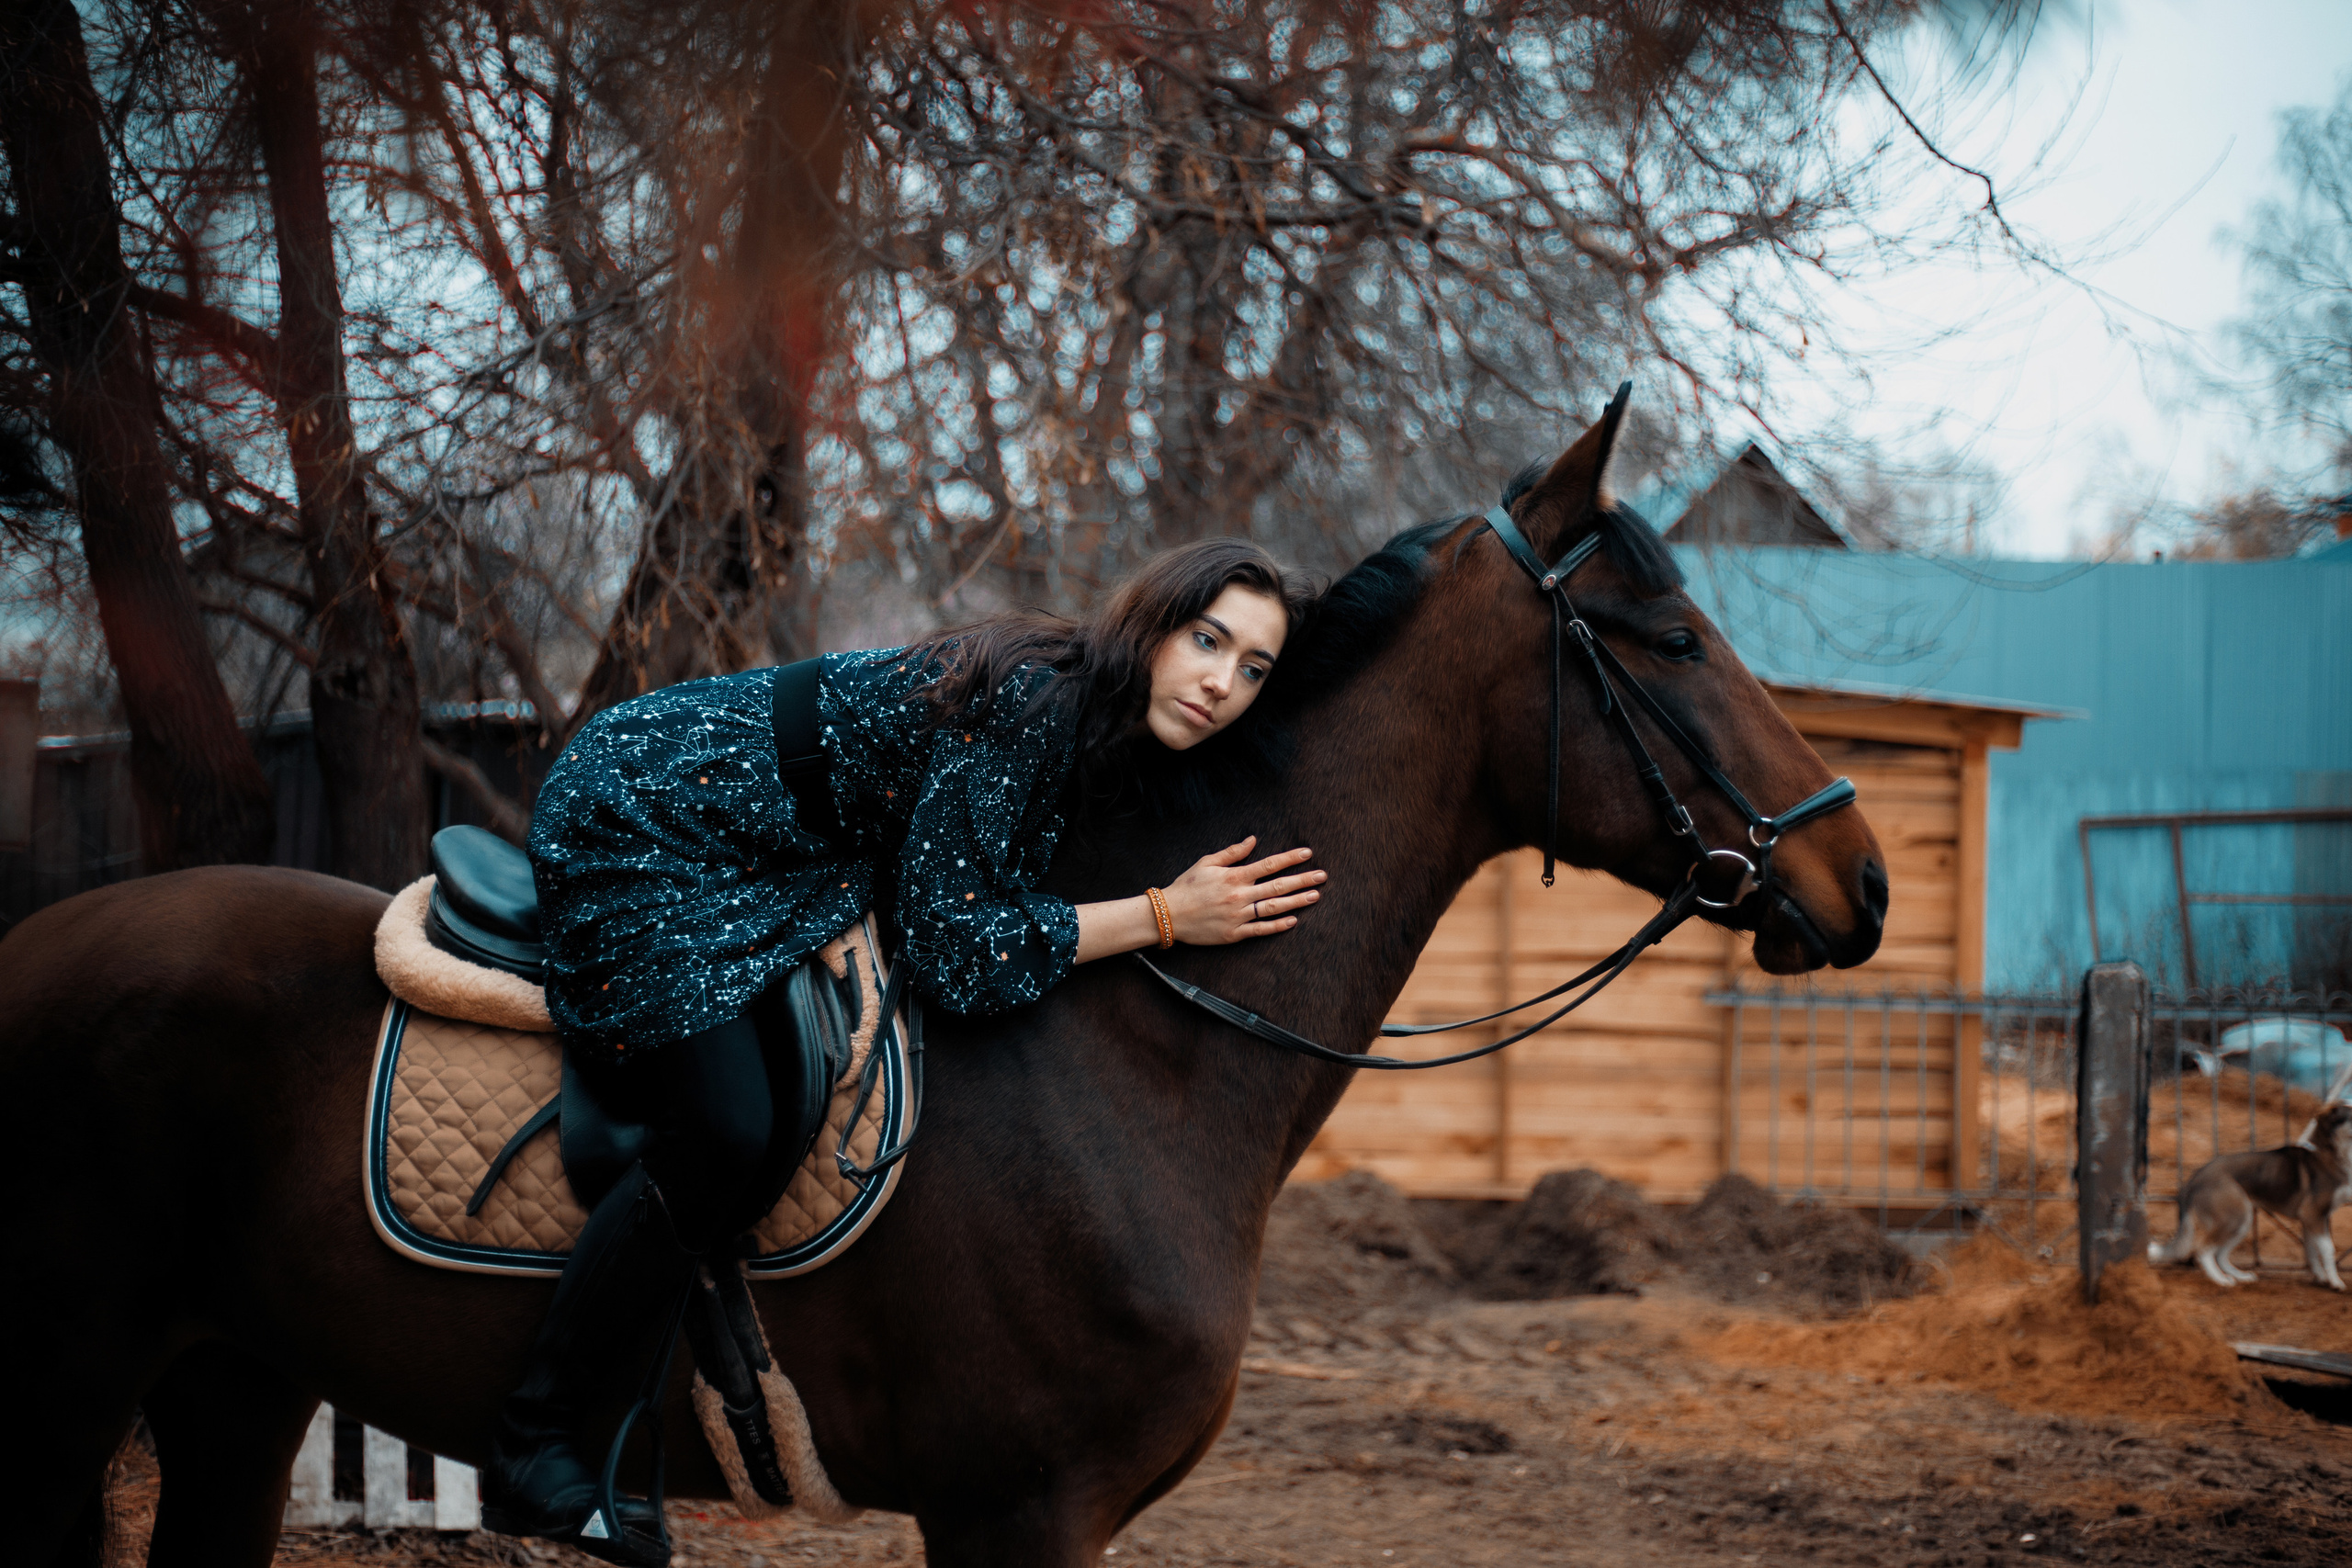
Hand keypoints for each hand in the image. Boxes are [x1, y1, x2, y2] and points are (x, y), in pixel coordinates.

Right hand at [1163, 836, 1324, 944]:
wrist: (1169, 914)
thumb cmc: (1187, 886)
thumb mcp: (1207, 862)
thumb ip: (1232, 852)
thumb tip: (1253, 840)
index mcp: (1234, 876)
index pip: (1269, 865)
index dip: (1290, 858)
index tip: (1308, 853)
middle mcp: (1240, 895)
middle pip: (1278, 886)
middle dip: (1302, 880)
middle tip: (1322, 876)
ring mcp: (1238, 916)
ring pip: (1274, 908)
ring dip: (1296, 901)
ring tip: (1315, 896)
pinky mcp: (1234, 933)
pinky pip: (1260, 929)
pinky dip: (1277, 925)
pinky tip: (1293, 920)